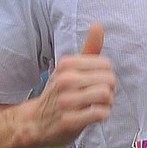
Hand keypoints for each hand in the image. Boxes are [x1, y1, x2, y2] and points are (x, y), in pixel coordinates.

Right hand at [32, 25, 114, 145]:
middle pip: (109, 80)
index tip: (97, 84)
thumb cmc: (60, 93)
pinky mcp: (69, 121)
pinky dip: (103, 115)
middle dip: (110, 90)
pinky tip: (94, 116)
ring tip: (98, 106)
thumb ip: (88, 49)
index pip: (106, 65)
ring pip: (106, 95)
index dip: (107, 76)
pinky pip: (100, 113)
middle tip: (100, 98)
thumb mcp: (70, 68)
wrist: (36, 122)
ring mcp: (66, 101)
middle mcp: (65, 80)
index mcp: (67, 64)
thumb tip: (98, 25)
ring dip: (108, 103)